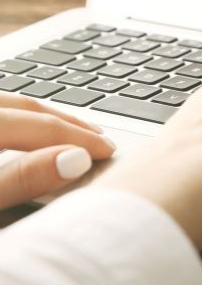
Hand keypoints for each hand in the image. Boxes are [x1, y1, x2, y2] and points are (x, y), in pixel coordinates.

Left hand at [0, 93, 116, 209]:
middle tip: (99, 138)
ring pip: (10, 104)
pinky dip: (17, 119)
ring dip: (42, 118)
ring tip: (69, 130)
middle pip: (28, 107)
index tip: (107, 151)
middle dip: (69, 123)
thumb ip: (22, 179)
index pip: (43, 127)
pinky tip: (24, 132)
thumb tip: (76, 160)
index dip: (80, 140)